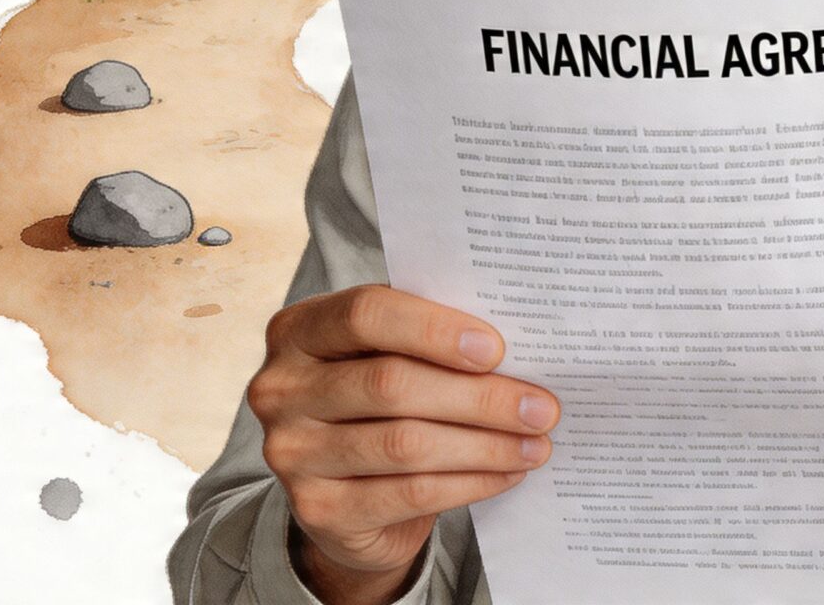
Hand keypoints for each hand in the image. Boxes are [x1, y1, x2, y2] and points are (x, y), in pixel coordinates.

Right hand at [247, 284, 559, 604]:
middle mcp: (281, 389)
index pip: (365, 314)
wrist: (344, 493)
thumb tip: (519, 348)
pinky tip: (507, 473)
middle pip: (391, 384)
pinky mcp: (318, 509)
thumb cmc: (378, 402)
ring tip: (536, 442)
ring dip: (485, 444)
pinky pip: (409, 493)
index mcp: (298, 330)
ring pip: (405, 443)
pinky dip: (470, 482)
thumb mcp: (388, 356)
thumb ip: (428, 340)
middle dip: (479, 396)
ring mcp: (292, 453)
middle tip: (541, 406)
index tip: (497, 348)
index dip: (434, 329)